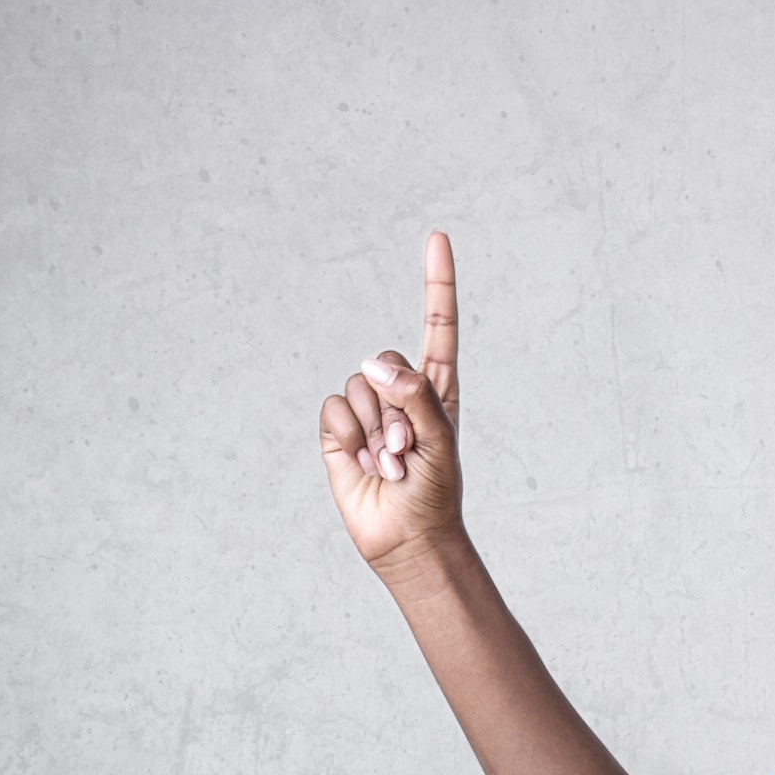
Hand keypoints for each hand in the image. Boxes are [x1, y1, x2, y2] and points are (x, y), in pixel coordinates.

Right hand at [319, 231, 465, 574]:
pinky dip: (348, 436)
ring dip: (375, 430)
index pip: (438, 325)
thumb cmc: (435, 492)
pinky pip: (334, 408)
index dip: (436, 282)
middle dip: (396, 407)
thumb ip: (415, 395)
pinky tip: (363, 463)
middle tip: (409, 449)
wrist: (407, 538)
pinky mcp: (338, 430)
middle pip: (385, 360)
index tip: (437, 237)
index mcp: (438, 387)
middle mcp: (401, 391)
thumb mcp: (440, 440)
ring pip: (359, 387)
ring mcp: (369, 410)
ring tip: (392, 462)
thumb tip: (376, 363)